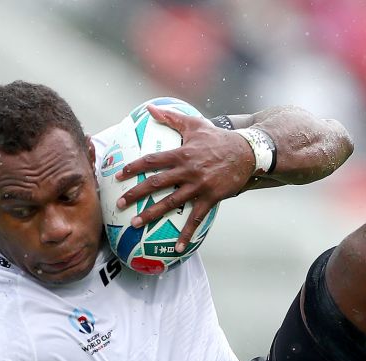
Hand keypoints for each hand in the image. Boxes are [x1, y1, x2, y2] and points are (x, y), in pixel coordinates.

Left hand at [114, 105, 253, 250]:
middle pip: (156, 184)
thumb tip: (149, 108)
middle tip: (119, 204)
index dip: (134, 167)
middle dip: (135, 194)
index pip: (152, 160)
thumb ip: (170, 116)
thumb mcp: (194, 124)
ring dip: (152, 215)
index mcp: (181, 154)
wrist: (246, 153)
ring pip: (171, 203)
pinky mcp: (211, 198)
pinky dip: (186, 234)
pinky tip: (177, 247)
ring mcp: (199, 186)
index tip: (120, 175)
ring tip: (135, 224)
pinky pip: (196, 219)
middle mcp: (187, 171)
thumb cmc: (217, 138)